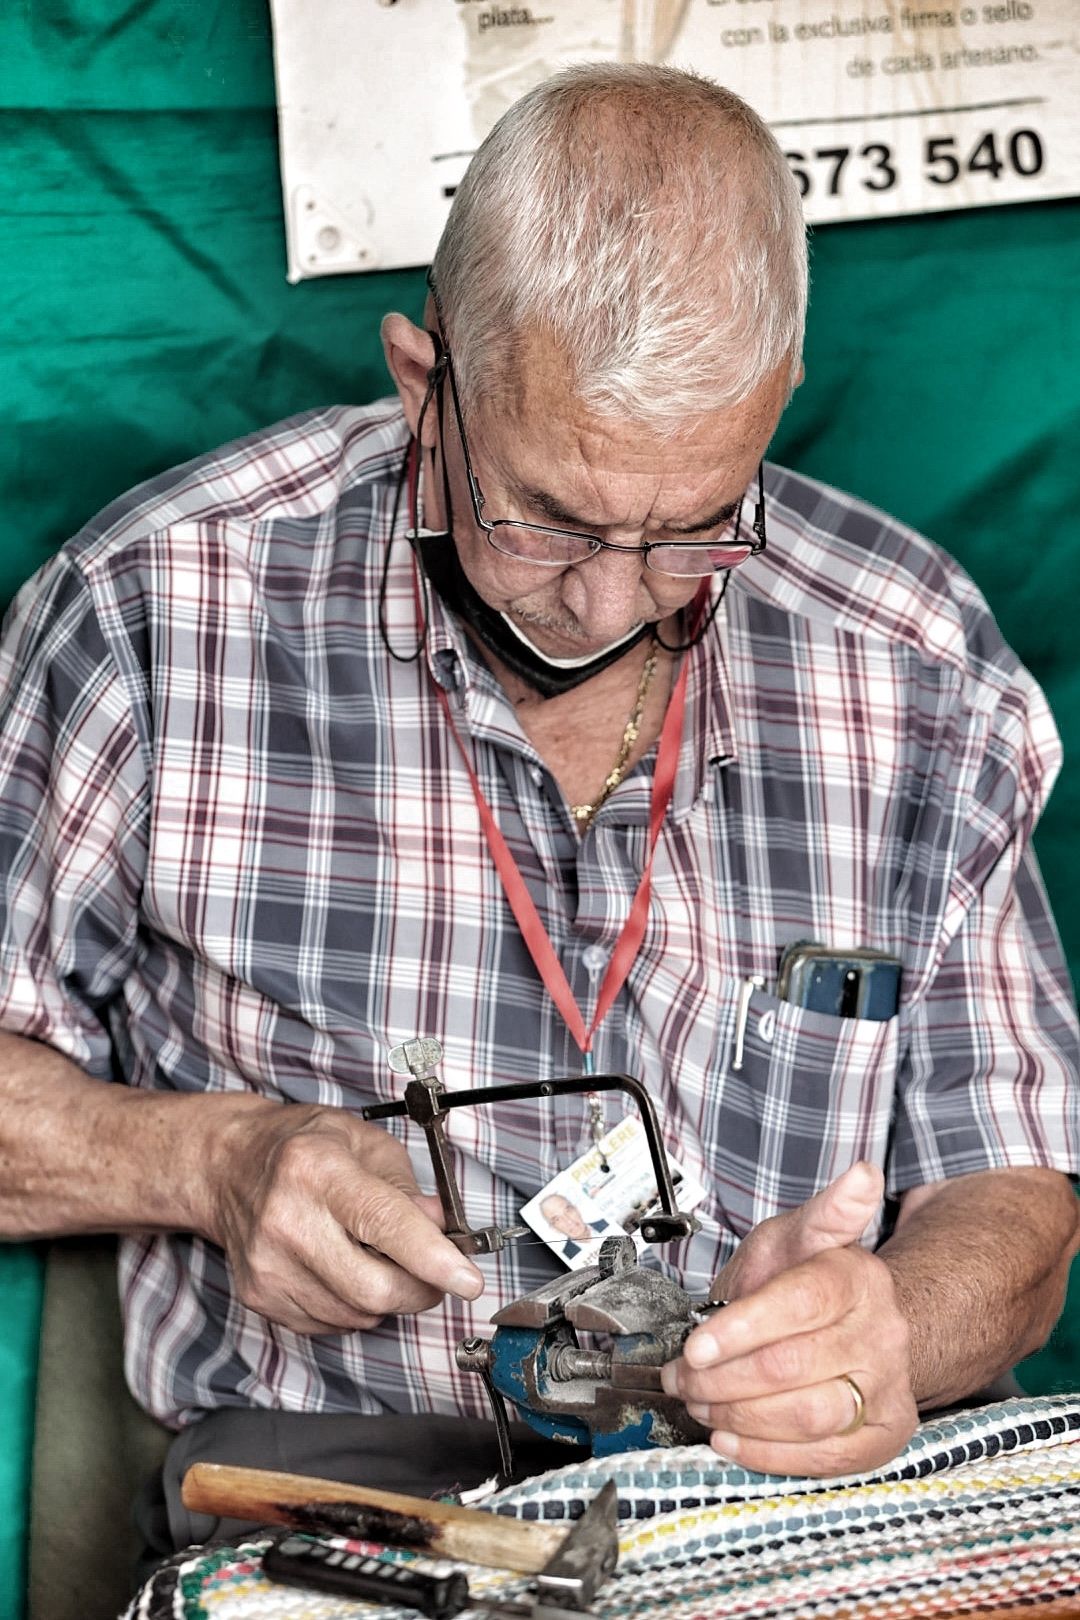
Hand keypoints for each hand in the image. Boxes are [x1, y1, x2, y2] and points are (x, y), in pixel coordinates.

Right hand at [208, 1102, 483, 1334]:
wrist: (230, 1166)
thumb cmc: (303, 1147)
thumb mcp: (366, 1143)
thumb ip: (409, 1189)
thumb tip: (444, 1231)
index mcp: (318, 1170)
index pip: (386, 1224)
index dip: (434, 1259)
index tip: (468, 1280)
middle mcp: (287, 1219)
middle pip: (375, 1287)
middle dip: (422, 1289)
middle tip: (437, 1273)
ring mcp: (268, 1264)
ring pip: (357, 1314)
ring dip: (387, 1298)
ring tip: (378, 1259)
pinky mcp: (259, 1295)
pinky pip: (330, 1324)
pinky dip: (353, 1307)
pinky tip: (345, 1270)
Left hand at [661, 1162, 917, 1474]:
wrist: (853, 1328)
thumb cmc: (809, 1280)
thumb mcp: (799, 1236)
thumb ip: (823, 1212)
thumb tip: (863, 1175)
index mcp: (858, 1278)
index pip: (800, 1302)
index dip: (741, 1328)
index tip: (695, 1345)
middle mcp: (882, 1334)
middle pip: (792, 1365)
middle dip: (722, 1377)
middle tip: (683, 1376)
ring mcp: (888, 1387)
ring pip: (808, 1415)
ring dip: (738, 1416)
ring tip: (701, 1403)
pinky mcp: (883, 1435)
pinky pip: (825, 1457)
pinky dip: (768, 1455)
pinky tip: (730, 1438)